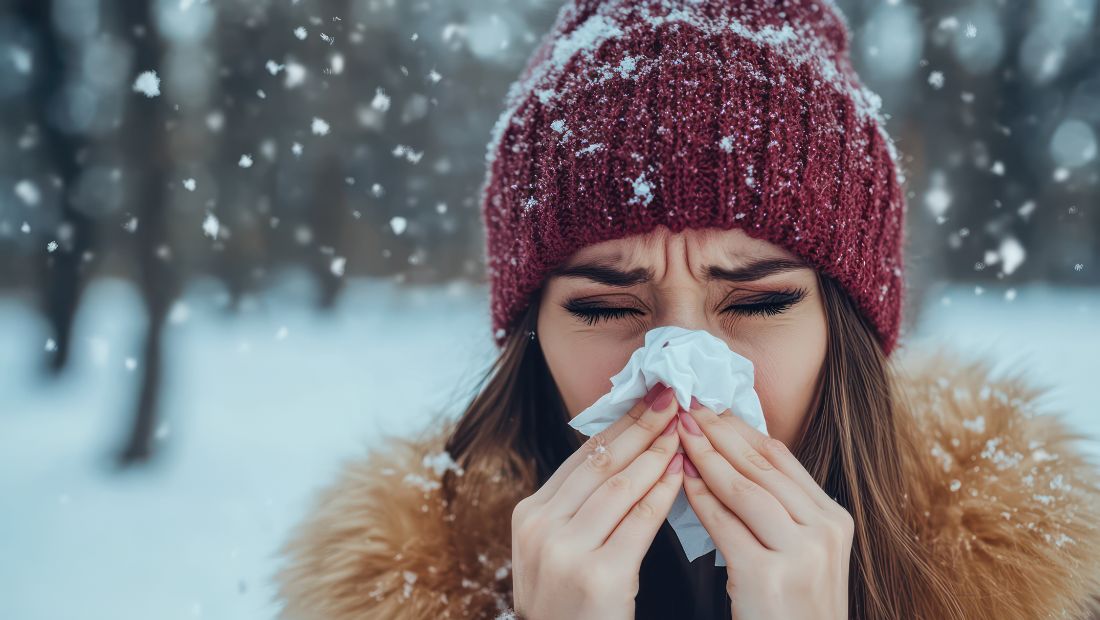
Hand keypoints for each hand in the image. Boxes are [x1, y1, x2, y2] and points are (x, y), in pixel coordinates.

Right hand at [510, 383, 685, 619]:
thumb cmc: (569, 605)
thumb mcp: (553, 550)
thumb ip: (576, 507)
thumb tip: (619, 452)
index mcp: (529, 514)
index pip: (581, 458)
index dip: (618, 424)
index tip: (646, 398)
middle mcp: (541, 527)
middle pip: (600, 462)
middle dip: (640, 424)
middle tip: (671, 395)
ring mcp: (566, 550)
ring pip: (621, 484)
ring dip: (656, 450)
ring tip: (683, 427)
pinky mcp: (598, 575)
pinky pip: (640, 520)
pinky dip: (664, 490)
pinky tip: (681, 471)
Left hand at [676, 400, 852, 619]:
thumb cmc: (793, 610)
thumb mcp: (804, 553)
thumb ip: (781, 510)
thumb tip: (734, 456)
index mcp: (835, 520)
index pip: (782, 459)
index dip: (742, 428)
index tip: (712, 407)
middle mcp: (825, 531)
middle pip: (763, 467)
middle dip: (720, 432)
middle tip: (688, 405)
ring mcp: (801, 554)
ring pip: (745, 489)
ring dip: (708, 455)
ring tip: (681, 431)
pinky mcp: (768, 576)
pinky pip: (726, 525)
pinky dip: (701, 497)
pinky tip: (682, 477)